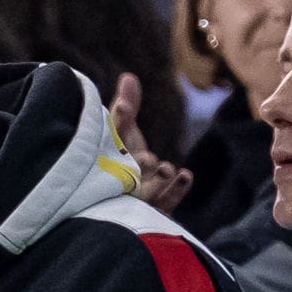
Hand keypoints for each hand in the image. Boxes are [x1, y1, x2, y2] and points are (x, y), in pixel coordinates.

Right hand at [110, 73, 191, 215]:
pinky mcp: (151, 214)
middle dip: (137, 165)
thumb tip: (128, 77)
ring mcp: (135, 201)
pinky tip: (185, 175)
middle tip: (148, 158)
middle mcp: (117, 183)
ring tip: (166, 168)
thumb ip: (126, 110)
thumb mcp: (123, 135)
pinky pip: (164, 206)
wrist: (123, 203)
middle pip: (125, 175)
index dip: (119, 122)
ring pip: (145, 195)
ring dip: (157, 183)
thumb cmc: (122, 163)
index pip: (112, 138)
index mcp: (105, 160)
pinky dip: (176, 191)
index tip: (124, 107)